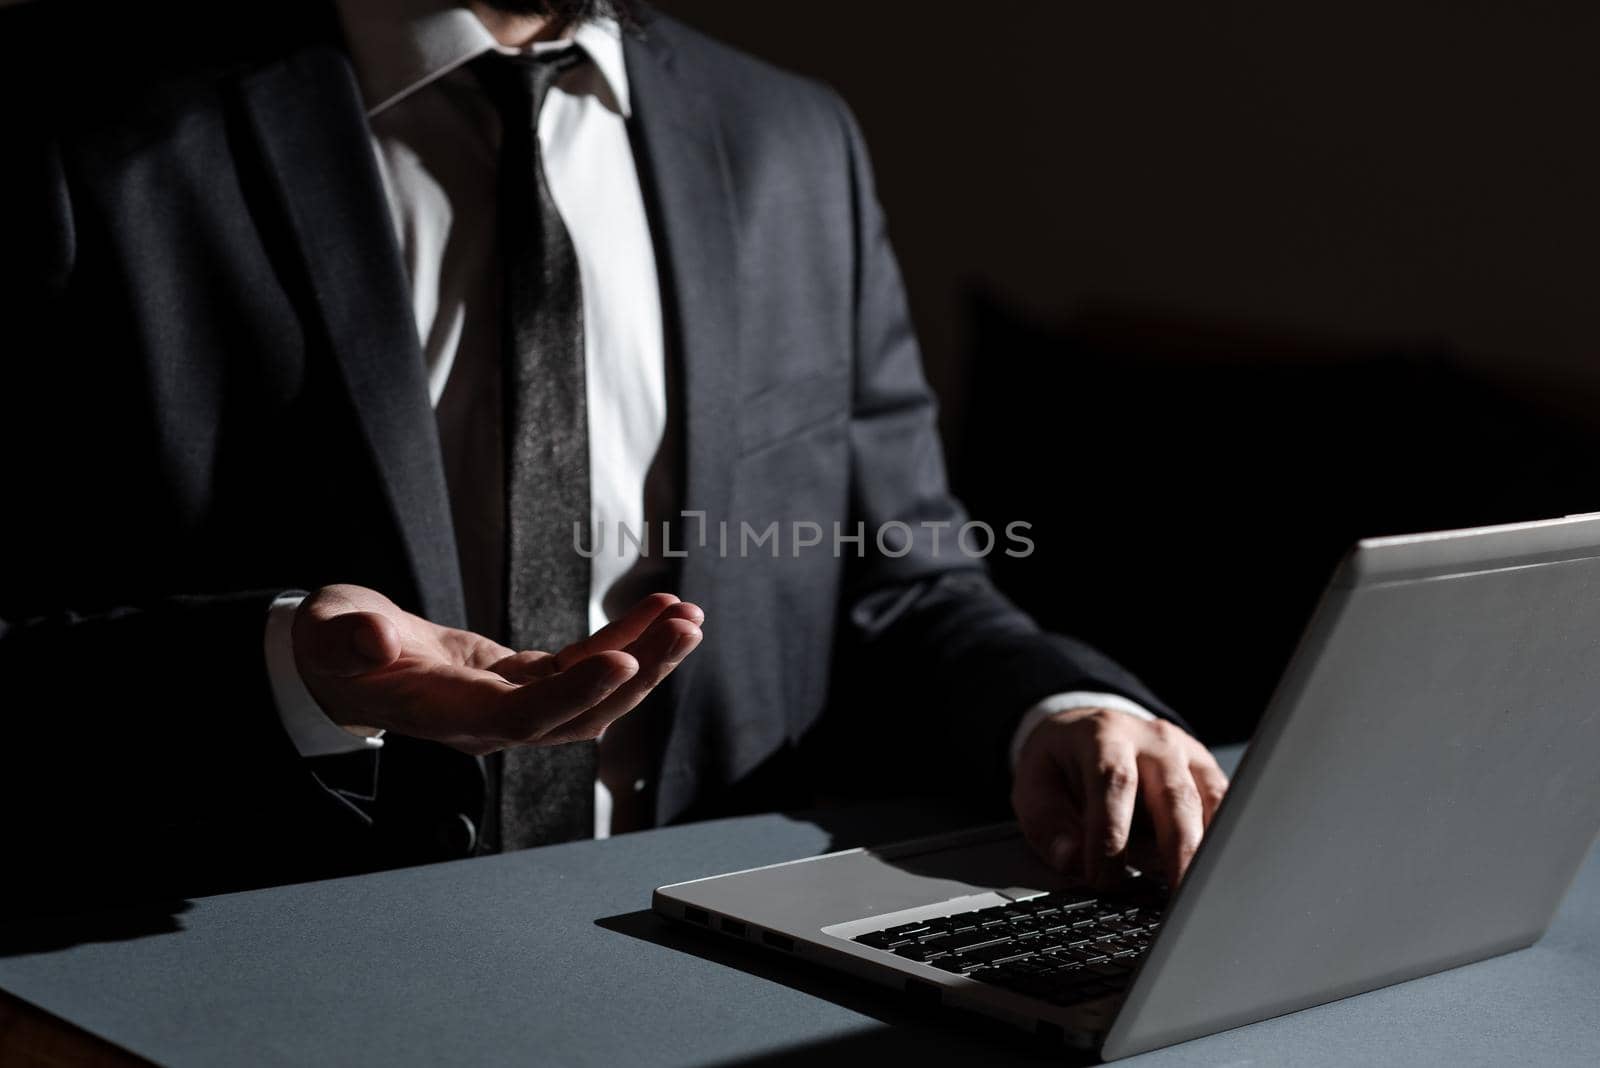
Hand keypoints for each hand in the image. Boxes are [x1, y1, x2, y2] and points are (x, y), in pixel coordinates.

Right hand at [292, 585, 702, 755]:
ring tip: (689, 617)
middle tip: (687, 627)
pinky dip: (623, 638)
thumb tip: (374, 640)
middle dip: (639, 674)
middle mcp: (488, 722)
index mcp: (446, 714)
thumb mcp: (328, 635)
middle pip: (578, 713)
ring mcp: (510, 705)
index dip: (576, 693)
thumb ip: (346, 640)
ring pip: (591, 693)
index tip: (627, 660)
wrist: (339, 665)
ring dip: (646, 656)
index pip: (524, 716)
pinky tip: (657, 611)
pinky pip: (582, 666)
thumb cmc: (332, 648)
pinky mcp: (521, 682)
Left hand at [1011, 708, 1228, 888]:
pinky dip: (1219, 845)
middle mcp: (1152, 740)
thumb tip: (1072, 861)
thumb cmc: (1061, 765)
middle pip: (1175, 795)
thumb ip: (1049, 826)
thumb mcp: (1034, 788)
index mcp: (1105, 735)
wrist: (1086, 730)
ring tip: (1198, 898)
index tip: (1103, 880)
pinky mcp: (1207, 773)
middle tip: (1174, 903)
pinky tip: (1211, 878)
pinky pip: (1224, 810)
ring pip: (1210, 804)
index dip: (1111, 834)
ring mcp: (1186, 754)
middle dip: (1176, 853)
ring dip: (1205, 854)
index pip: (1114, 781)